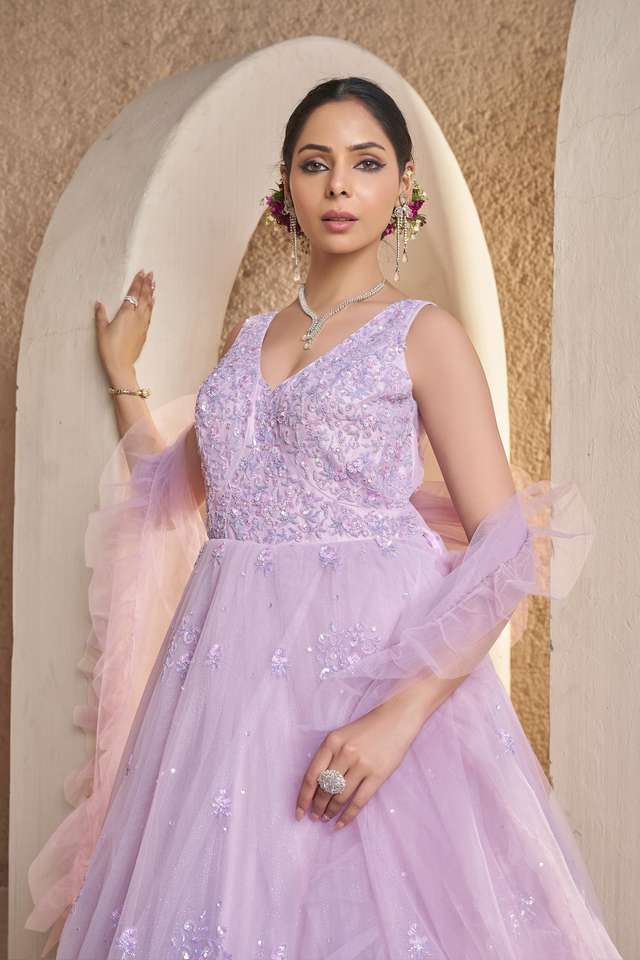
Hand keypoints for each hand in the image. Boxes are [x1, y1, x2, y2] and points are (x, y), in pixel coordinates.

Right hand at [95, 269, 154, 377]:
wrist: (121, 364)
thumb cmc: (109, 348)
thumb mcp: (101, 330)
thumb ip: (101, 315)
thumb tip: (99, 303)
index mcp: (125, 314)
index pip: (133, 293)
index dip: (137, 282)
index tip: (142, 273)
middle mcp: (136, 317)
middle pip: (143, 297)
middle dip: (147, 284)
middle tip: (151, 274)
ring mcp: (142, 325)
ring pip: (148, 305)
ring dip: (151, 293)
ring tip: (154, 284)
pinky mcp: (144, 332)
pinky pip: (149, 315)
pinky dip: (151, 306)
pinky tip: (152, 302)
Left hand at [294, 696, 427, 831]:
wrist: (396, 718)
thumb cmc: (367, 728)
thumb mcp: (342, 735)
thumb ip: (329, 756)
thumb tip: (316, 787)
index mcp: (331, 742)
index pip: (311, 776)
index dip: (303, 797)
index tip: (298, 812)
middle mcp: (344, 753)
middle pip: (324, 788)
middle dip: (317, 806)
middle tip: (314, 817)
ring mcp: (361, 764)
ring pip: (340, 796)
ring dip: (331, 811)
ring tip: (326, 819)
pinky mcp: (377, 775)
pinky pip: (359, 801)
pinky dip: (348, 816)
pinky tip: (341, 824)